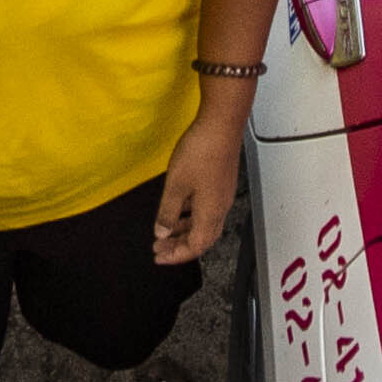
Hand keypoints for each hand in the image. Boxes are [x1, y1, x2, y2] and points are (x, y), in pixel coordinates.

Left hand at [152, 103, 241, 268]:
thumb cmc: (201, 152)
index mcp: (210, 213)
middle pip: (202, 239)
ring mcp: (222, 195)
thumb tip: (162, 232)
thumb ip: (168, 212)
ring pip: (205, 224)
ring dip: (185, 230)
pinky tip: (179, 208)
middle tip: (161, 248)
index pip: (195, 246)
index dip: (176, 255)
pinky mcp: (221, 182)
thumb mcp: (175, 185)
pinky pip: (207, 210)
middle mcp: (220, 208)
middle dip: (180, 246)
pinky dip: (191, 215)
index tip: (159, 256)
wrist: (221, 124)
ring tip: (166, 231)